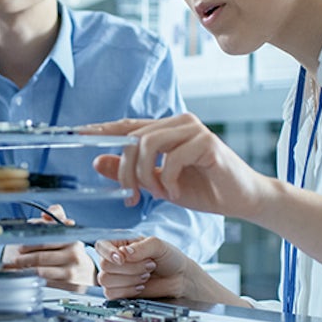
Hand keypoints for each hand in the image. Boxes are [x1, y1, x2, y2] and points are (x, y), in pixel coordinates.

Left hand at [3, 204, 96, 286]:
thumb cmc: (72, 250)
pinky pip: (46, 283)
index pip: (45, 241)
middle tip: (14, 260)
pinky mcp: (69, 286)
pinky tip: (28, 277)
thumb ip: (56, 216)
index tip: (19, 247)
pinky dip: (34, 280)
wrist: (86, 272)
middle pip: (41, 258)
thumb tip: (45, 215)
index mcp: (72, 239)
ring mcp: (71, 271)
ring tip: (17, 268)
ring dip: (26, 270)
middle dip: (23, 259)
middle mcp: (73, 255)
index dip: (29, 245)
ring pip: (41, 271)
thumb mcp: (67, 231)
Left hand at [84, 114, 270, 218]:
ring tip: (155, 194)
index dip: (103, 129)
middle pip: (134, 137)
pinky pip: (173, 158)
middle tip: (130, 196)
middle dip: (125, 169)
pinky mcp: (207, 141)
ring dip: (145, 175)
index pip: (128, 125)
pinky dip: (168, 180)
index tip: (77, 133)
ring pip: (149, 143)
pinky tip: (175, 192)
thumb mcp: (160, 185)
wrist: (244, 199)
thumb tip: (97, 162)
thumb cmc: (205, 190)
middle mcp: (179, 122)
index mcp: (167, 129)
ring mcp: (193, 129)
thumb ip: (132, 173)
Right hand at [95, 236, 187, 299]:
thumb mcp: (158, 245)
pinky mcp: (119, 292)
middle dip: (129, 268)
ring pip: (106, 280)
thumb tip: (123, 253)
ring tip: (146, 275)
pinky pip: (111, 294)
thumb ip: (140, 247)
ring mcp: (116, 276)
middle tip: (149, 265)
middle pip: (104, 265)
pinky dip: (127, 291)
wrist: (179, 278)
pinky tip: (140, 286)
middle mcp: (115, 259)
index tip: (122, 259)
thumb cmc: (169, 257)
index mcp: (121, 243)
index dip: (108, 253)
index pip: (101, 245)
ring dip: (129, 279)